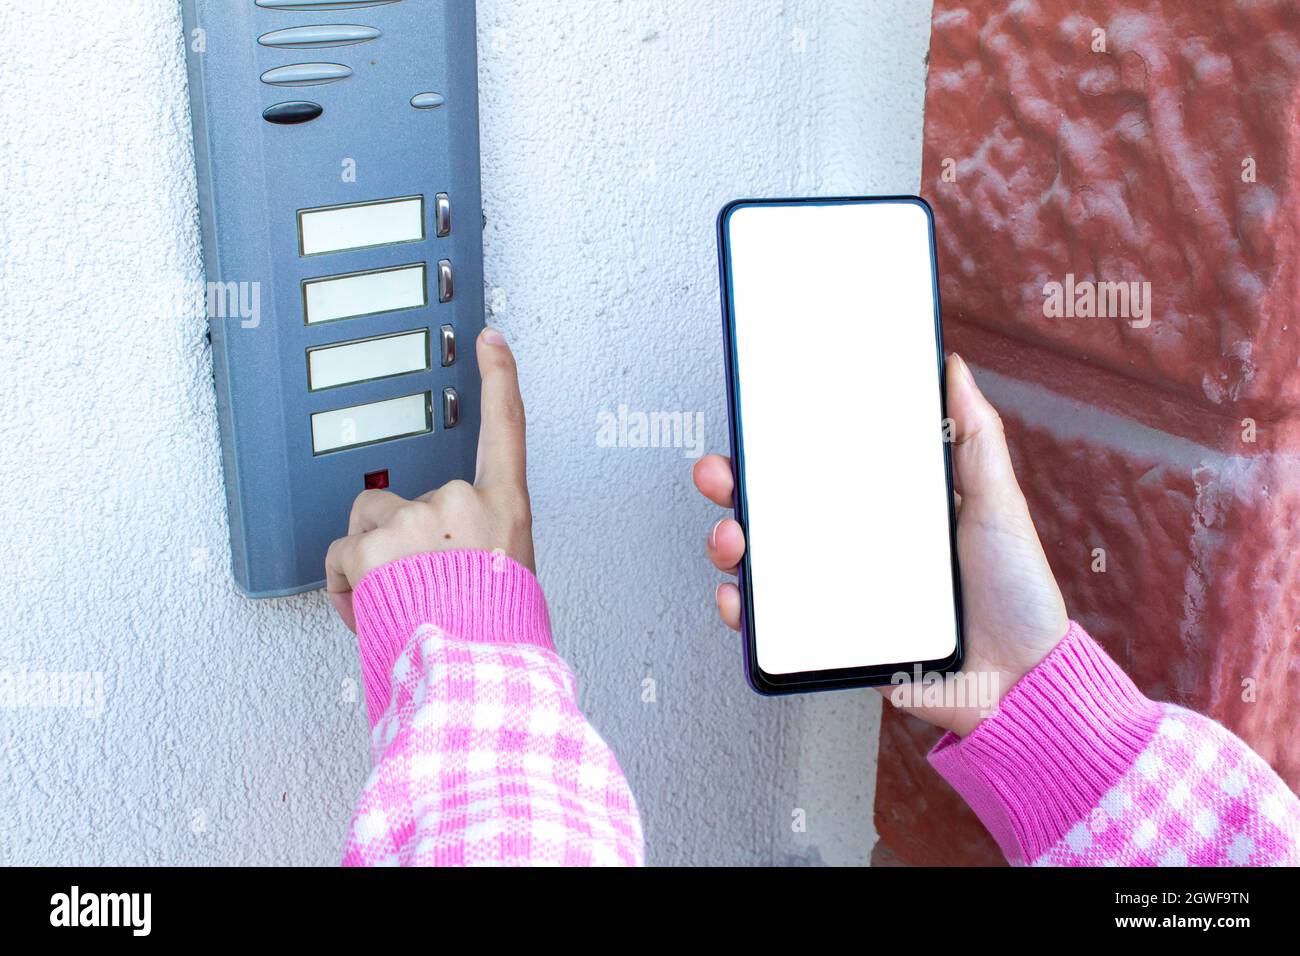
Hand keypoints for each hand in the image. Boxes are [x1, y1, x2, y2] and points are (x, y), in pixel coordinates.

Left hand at [325, 327, 534, 631]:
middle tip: (413, 590)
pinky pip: (340, 560)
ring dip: (371, 563)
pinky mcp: (371, 545)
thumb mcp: (513, 584)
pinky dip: (346, 589)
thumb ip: (481, 552)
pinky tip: (370, 616)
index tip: (491, 341)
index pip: (508, 429)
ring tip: (395, 606)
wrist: (476, 682)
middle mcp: (462, 503)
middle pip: (407, 499)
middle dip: (397, 542)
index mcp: (506, 511)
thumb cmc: (495, 644)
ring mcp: (415, 519)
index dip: (500, 379)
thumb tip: (449, 562)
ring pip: (368, 526)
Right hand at [692, 353, 1068, 735]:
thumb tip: (955, 367)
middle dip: (731, 487)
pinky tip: (739, 597)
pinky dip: (744, 612)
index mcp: (884, 509)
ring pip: (761, 562)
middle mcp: (852, 546)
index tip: (752, 423)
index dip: (776, 445)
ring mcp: (837, 593)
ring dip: (728, 544)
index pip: (818, 467)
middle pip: (774, 510)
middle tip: (719, 475)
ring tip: (731, 540)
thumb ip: (975, 438)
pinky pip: (772, 627)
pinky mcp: (831, 642)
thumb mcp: (1000, 503)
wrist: (1021, 685)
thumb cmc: (1017, 595)